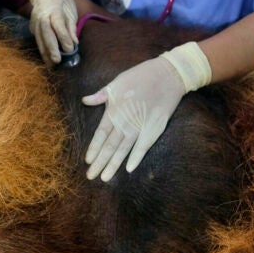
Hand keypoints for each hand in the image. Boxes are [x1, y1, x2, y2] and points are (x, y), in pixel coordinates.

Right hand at [24, 0, 76, 63]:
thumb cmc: (62, 2)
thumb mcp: (70, 11)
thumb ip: (71, 27)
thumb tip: (74, 43)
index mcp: (54, 9)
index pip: (58, 25)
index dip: (63, 38)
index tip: (70, 50)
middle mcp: (42, 16)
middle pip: (46, 33)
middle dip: (51, 48)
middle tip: (57, 61)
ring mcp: (35, 21)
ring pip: (39, 39)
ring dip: (45, 53)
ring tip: (51, 66)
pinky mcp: (32, 27)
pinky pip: (37, 40)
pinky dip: (42, 50)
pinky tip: (47, 60)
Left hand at [82, 42, 210, 180]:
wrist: (168, 75)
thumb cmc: (140, 76)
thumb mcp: (117, 82)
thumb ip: (102, 95)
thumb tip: (85, 100)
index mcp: (114, 110)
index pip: (101, 134)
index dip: (94, 148)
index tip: (87, 161)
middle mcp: (125, 121)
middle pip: (110, 146)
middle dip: (100, 162)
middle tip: (91, 176)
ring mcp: (140, 126)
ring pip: (124, 149)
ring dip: (114, 164)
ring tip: (105, 177)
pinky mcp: (154, 128)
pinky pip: (143, 146)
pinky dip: (136, 157)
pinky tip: (129, 169)